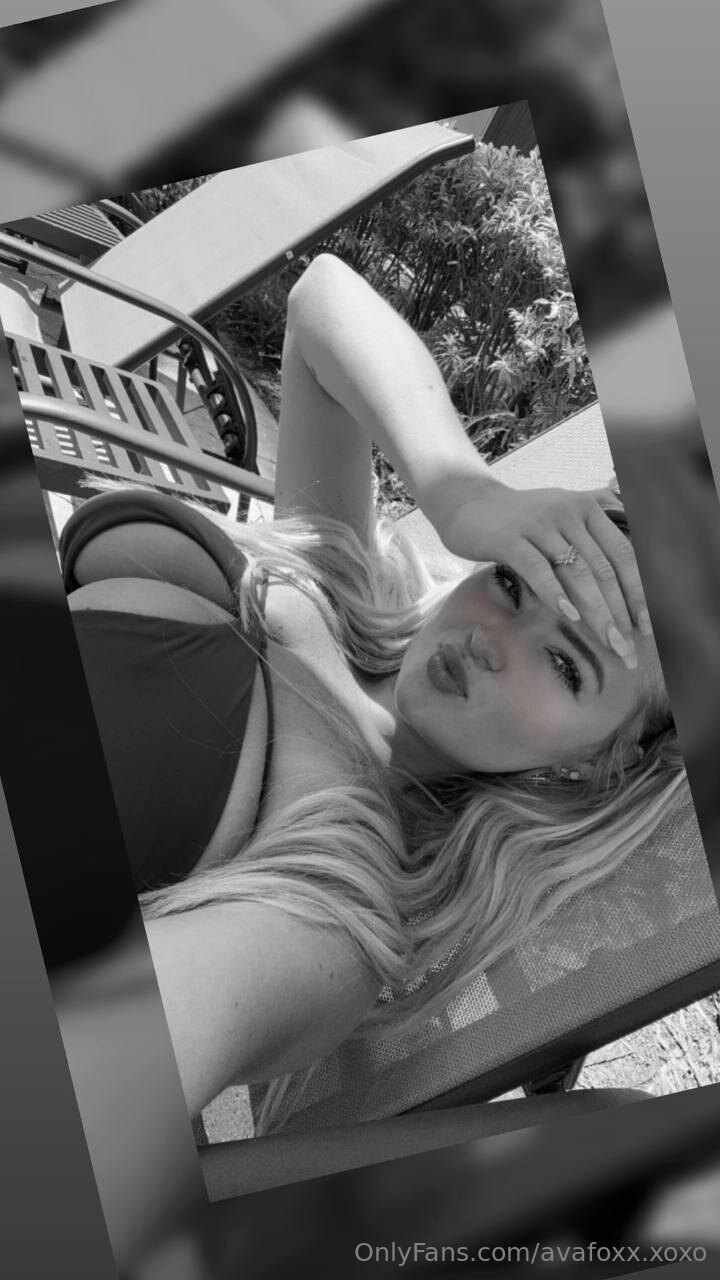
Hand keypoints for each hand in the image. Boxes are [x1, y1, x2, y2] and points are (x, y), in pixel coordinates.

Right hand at [437, 476, 652, 667]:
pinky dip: (555, 593)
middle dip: (620, 612)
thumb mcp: (561, 520)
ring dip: (596, 611)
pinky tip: (568, 616)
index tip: (647, 627)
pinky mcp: (509, 538)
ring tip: (609, 641)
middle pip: (603, 568)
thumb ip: (590, 540)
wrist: (468, 502)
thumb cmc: (518, 521)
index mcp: (588, 509)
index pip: (623, 554)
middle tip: (628, 650)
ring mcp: (539, 524)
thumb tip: (621, 585)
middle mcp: (568, 513)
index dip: (639, 592)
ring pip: (576, 572)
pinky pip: (537, 568)